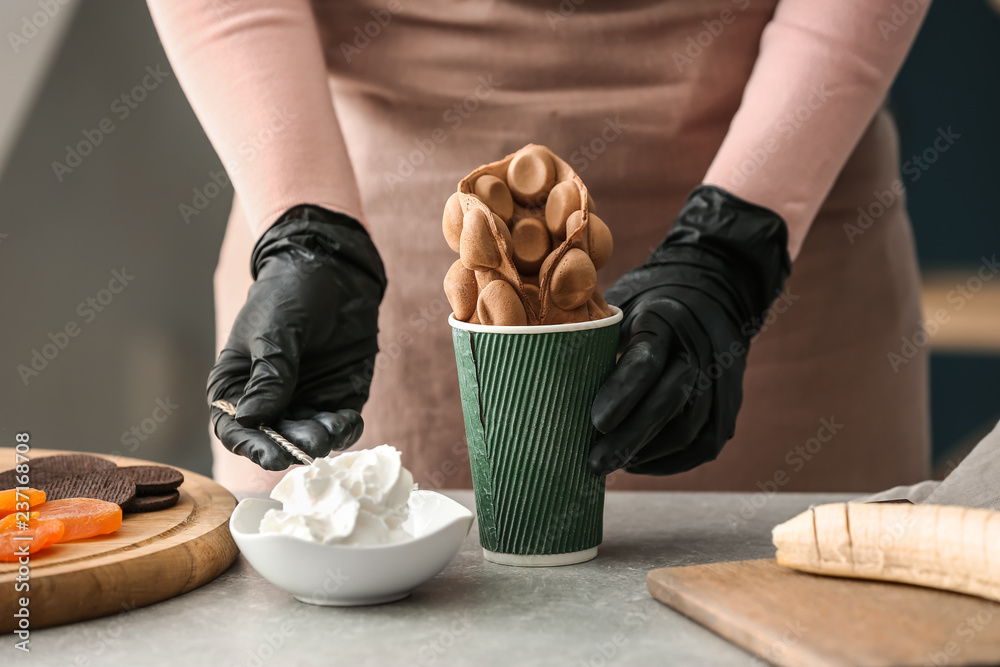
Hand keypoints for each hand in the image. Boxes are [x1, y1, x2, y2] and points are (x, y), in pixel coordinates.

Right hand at [208, 205, 386, 469]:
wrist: (335, 271)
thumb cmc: (290, 292)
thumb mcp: (275, 329)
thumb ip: (269, 373)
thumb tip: (250, 418)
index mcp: (235, 385)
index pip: (234, 427)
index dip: (251, 444)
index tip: (272, 453)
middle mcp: (267, 401)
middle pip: (274, 438)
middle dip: (292, 446)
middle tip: (310, 445)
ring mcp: (303, 401)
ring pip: (307, 437)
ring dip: (319, 440)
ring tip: (331, 430)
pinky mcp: (336, 398)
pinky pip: (339, 425)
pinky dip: (344, 429)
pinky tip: (350, 422)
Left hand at [588, 186, 790, 475]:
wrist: (714, 293)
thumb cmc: (648, 304)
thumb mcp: (621, 305)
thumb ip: (595, 339)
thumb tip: (549, 380)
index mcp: (665, 319)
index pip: (647, 361)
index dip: (622, 393)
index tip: (595, 422)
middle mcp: (700, 350)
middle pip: (669, 403)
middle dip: (630, 438)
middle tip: (594, 463)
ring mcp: (720, 381)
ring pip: (686, 431)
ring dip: (646, 453)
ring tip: (610, 464)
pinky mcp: (728, 407)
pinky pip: (699, 445)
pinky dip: (667, 460)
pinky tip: (638, 462)